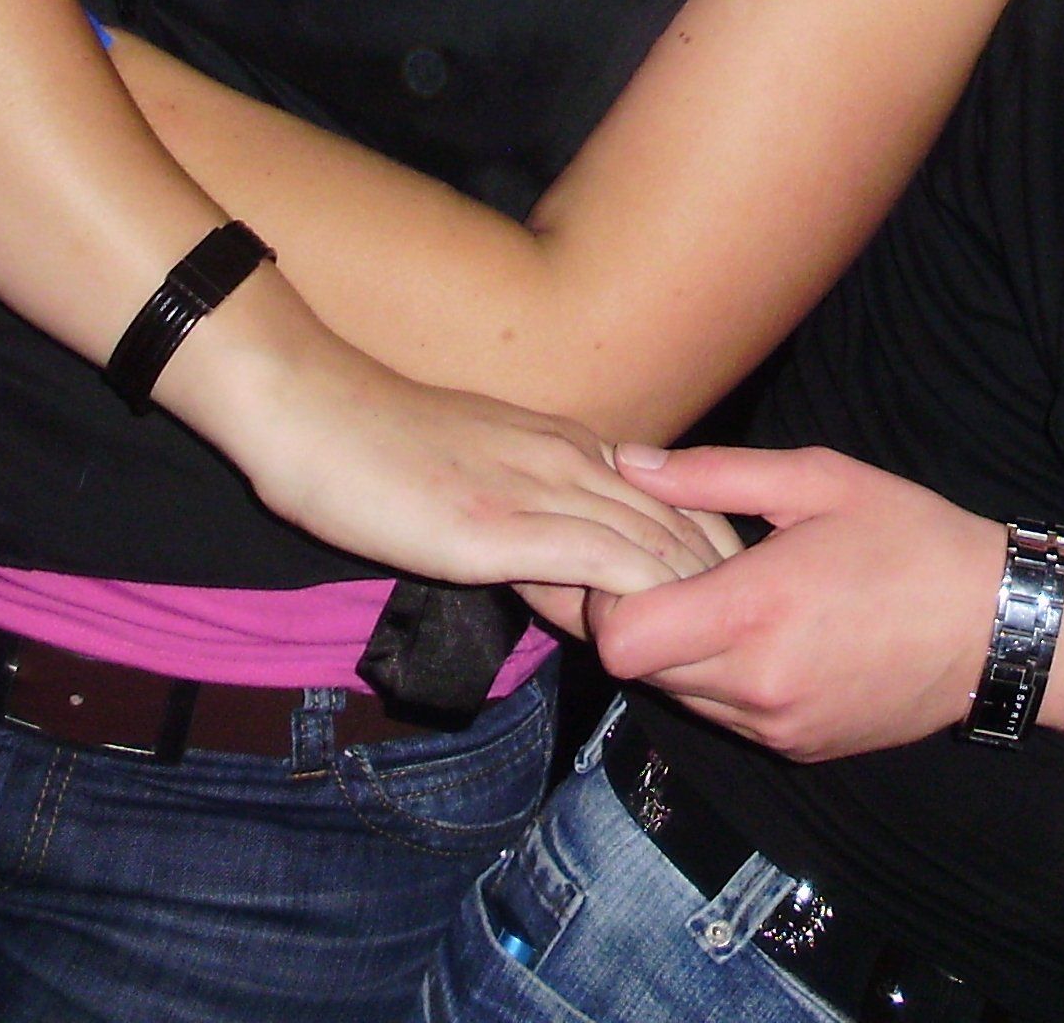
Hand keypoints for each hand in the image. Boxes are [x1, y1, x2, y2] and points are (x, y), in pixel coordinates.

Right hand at [204, 316, 740, 598]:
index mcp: (568, 443)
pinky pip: (603, 564)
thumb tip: (562, 576)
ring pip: (658, 544)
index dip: (710, 555)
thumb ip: (526, 513)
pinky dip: (641, 603)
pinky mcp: (505, 526)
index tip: (734, 606)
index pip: (674, 500)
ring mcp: (542, 489)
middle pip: (686, 523)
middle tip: (752, 642)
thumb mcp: (475, 470)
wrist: (310, 408)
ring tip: (722, 654)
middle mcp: (572, 459)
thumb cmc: (372, 444)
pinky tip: (659, 639)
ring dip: (694, 601)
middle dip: (724, 585)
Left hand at [589, 445, 1010, 760]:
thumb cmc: (911, 539)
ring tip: (730, 601)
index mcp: (754, 611)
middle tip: (677, 574)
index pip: (621, 640)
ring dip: (683, 654)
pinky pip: (728, 717)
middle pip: (639, 672)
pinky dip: (726, 681)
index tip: (636, 564)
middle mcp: (756, 684)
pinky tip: (769, 637)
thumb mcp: (818, 481)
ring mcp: (777, 725)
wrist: (995, 625)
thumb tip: (627, 464)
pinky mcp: (798, 747)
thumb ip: (713, 475)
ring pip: (680, 698)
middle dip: (642, 622)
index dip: (609, 602)